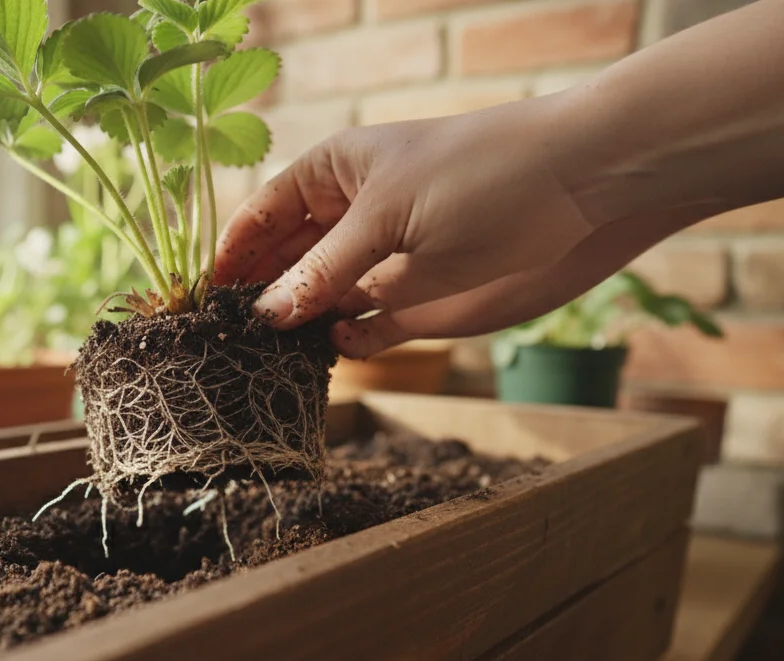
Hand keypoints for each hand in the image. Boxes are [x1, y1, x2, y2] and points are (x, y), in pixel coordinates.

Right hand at [214, 95, 695, 357]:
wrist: (587, 191)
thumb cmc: (483, 176)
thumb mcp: (388, 220)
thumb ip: (322, 273)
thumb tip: (262, 314)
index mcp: (335, 176)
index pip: (260, 217)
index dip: (227, 256)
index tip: (196, 299)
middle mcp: (352, 221)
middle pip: (282, 265)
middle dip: (254, 298)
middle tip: (218, 341)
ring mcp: (384, 264)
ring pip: (318, 304)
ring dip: (293, 329)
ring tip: (255, 361)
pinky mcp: (419, 305)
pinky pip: (363, 333)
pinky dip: (342, 346)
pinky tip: (321, 358)